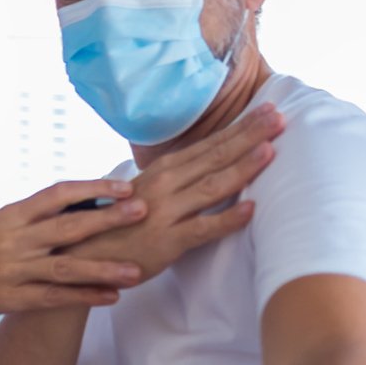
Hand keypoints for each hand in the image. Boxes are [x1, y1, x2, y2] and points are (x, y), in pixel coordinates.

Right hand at [0, 180, 148, 318]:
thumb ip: (30, 219)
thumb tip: (71, 207)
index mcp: (11, 215)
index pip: (58, 194)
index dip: (94, 189)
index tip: (125, 185)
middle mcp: (14, 239)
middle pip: (69, 226)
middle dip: (109, 219)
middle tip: (145, 210)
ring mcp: (13, 270)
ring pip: (66, 267)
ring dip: (104, 268)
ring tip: (137, 270)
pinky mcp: (10, 299)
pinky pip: (54, 299)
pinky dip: (84, 298)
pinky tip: (112, 298)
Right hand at [64, 106, 280, 281]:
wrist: (86, 255)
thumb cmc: (123, 222)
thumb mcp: (149, 190)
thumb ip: (179, 176)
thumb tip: (215, 159)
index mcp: (164, 169)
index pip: (210, 143)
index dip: (241, 126)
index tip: (269, 109)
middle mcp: (165, 184)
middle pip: (215, 157)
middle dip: (249, 136)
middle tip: (279, 117)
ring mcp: (166, 212)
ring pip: (211, 186)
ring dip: (242, 168)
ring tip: (270, 151)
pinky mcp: (166, 241)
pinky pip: (202, 229)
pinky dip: (227, 219)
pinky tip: (251, 209)